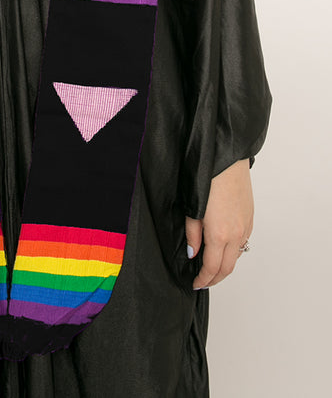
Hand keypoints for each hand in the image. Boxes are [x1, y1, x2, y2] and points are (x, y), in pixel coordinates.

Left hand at [185, 159, 253, 289]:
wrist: (226, 158)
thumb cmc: (207, 178)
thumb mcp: (191, 208)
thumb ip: (193, 234)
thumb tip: (193, 253)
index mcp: (220, 234)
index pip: (212, 268)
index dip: (203, 279)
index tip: (195, 283)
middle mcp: (236, 234)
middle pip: (228, 268)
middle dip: (215, 278)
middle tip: (203, 281)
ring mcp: (246, 226)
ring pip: (237, 256)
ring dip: (225, 266)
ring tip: (212, 267)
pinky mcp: (250, 217)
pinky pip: (244, 242)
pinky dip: (234, 251)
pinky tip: (224, 248)